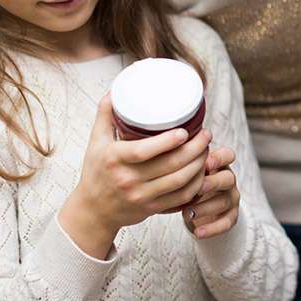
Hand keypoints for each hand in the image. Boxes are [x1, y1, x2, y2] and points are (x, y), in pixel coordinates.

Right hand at [59, 94, 211, 257]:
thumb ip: (105, 114)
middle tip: (206, 134)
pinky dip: (197, 183)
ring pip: (180, 181)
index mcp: (115, 160)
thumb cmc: (96, 171)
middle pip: (170, 165)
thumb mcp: (95, 142)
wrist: (93, 211)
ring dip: (200, 164)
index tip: (185, 130)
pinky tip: (203, 170)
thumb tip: (116, 90)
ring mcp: (142, 196)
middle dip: (195, 149)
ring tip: (207, 149)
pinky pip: (182, 197)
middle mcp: (128, 180)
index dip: (168, 141)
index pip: (143, 151)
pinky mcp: (152, 208)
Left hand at [183, 146, 239, 239]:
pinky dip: (212, 228)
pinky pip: (226, 222)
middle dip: (212, 183)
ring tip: (188, 214)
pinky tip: (197, 232)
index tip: (206, 163)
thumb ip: (181, 164)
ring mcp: (230, 197)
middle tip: (197, 190)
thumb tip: (162, 155)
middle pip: (228, 178)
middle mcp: (227, 179)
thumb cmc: (189, 183)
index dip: (219, 158)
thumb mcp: (186, 171)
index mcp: (218, 164)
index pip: (227, 155)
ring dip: (206, 207)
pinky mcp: (231, 216)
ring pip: (225, 201)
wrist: (199, 207)